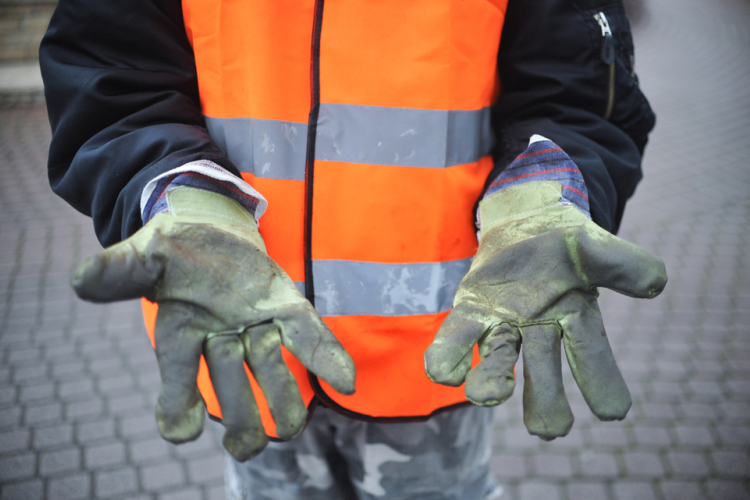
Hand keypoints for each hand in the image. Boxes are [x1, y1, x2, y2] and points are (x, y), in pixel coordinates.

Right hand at [72, 187, 354, 460]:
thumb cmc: (171, 249)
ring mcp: (255, 326)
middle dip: (239, 414)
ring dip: (281, 398)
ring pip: (269, 369)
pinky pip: (307, 335)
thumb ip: (119, 271)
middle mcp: (219, 339)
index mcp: (179, 333)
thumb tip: (81, 279)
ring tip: (291, 426)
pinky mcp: (285, 308)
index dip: (177, 404)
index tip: (180, 429)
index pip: (177, 376)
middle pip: (229, 384)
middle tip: (247, 446)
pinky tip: (344, 381)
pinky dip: (326, 358)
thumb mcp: (142, 255)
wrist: (208, 227)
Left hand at [425, 181, 665, 439]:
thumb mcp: (594, 246)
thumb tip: (656, 284)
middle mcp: (538, 332)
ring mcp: (502, 325)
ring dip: (492, 381)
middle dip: (546, 399)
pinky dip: (449, 357)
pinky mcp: (470, 312)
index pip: (591, 356)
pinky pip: (457, 339)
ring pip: (498, 360)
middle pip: (543, 372)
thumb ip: (622, 263)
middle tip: (550, 430)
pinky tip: (443, 372)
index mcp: (576, 319)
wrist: (523, 220)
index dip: (601, 382)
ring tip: (488, 395)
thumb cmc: (564, 242)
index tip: (613, 412)